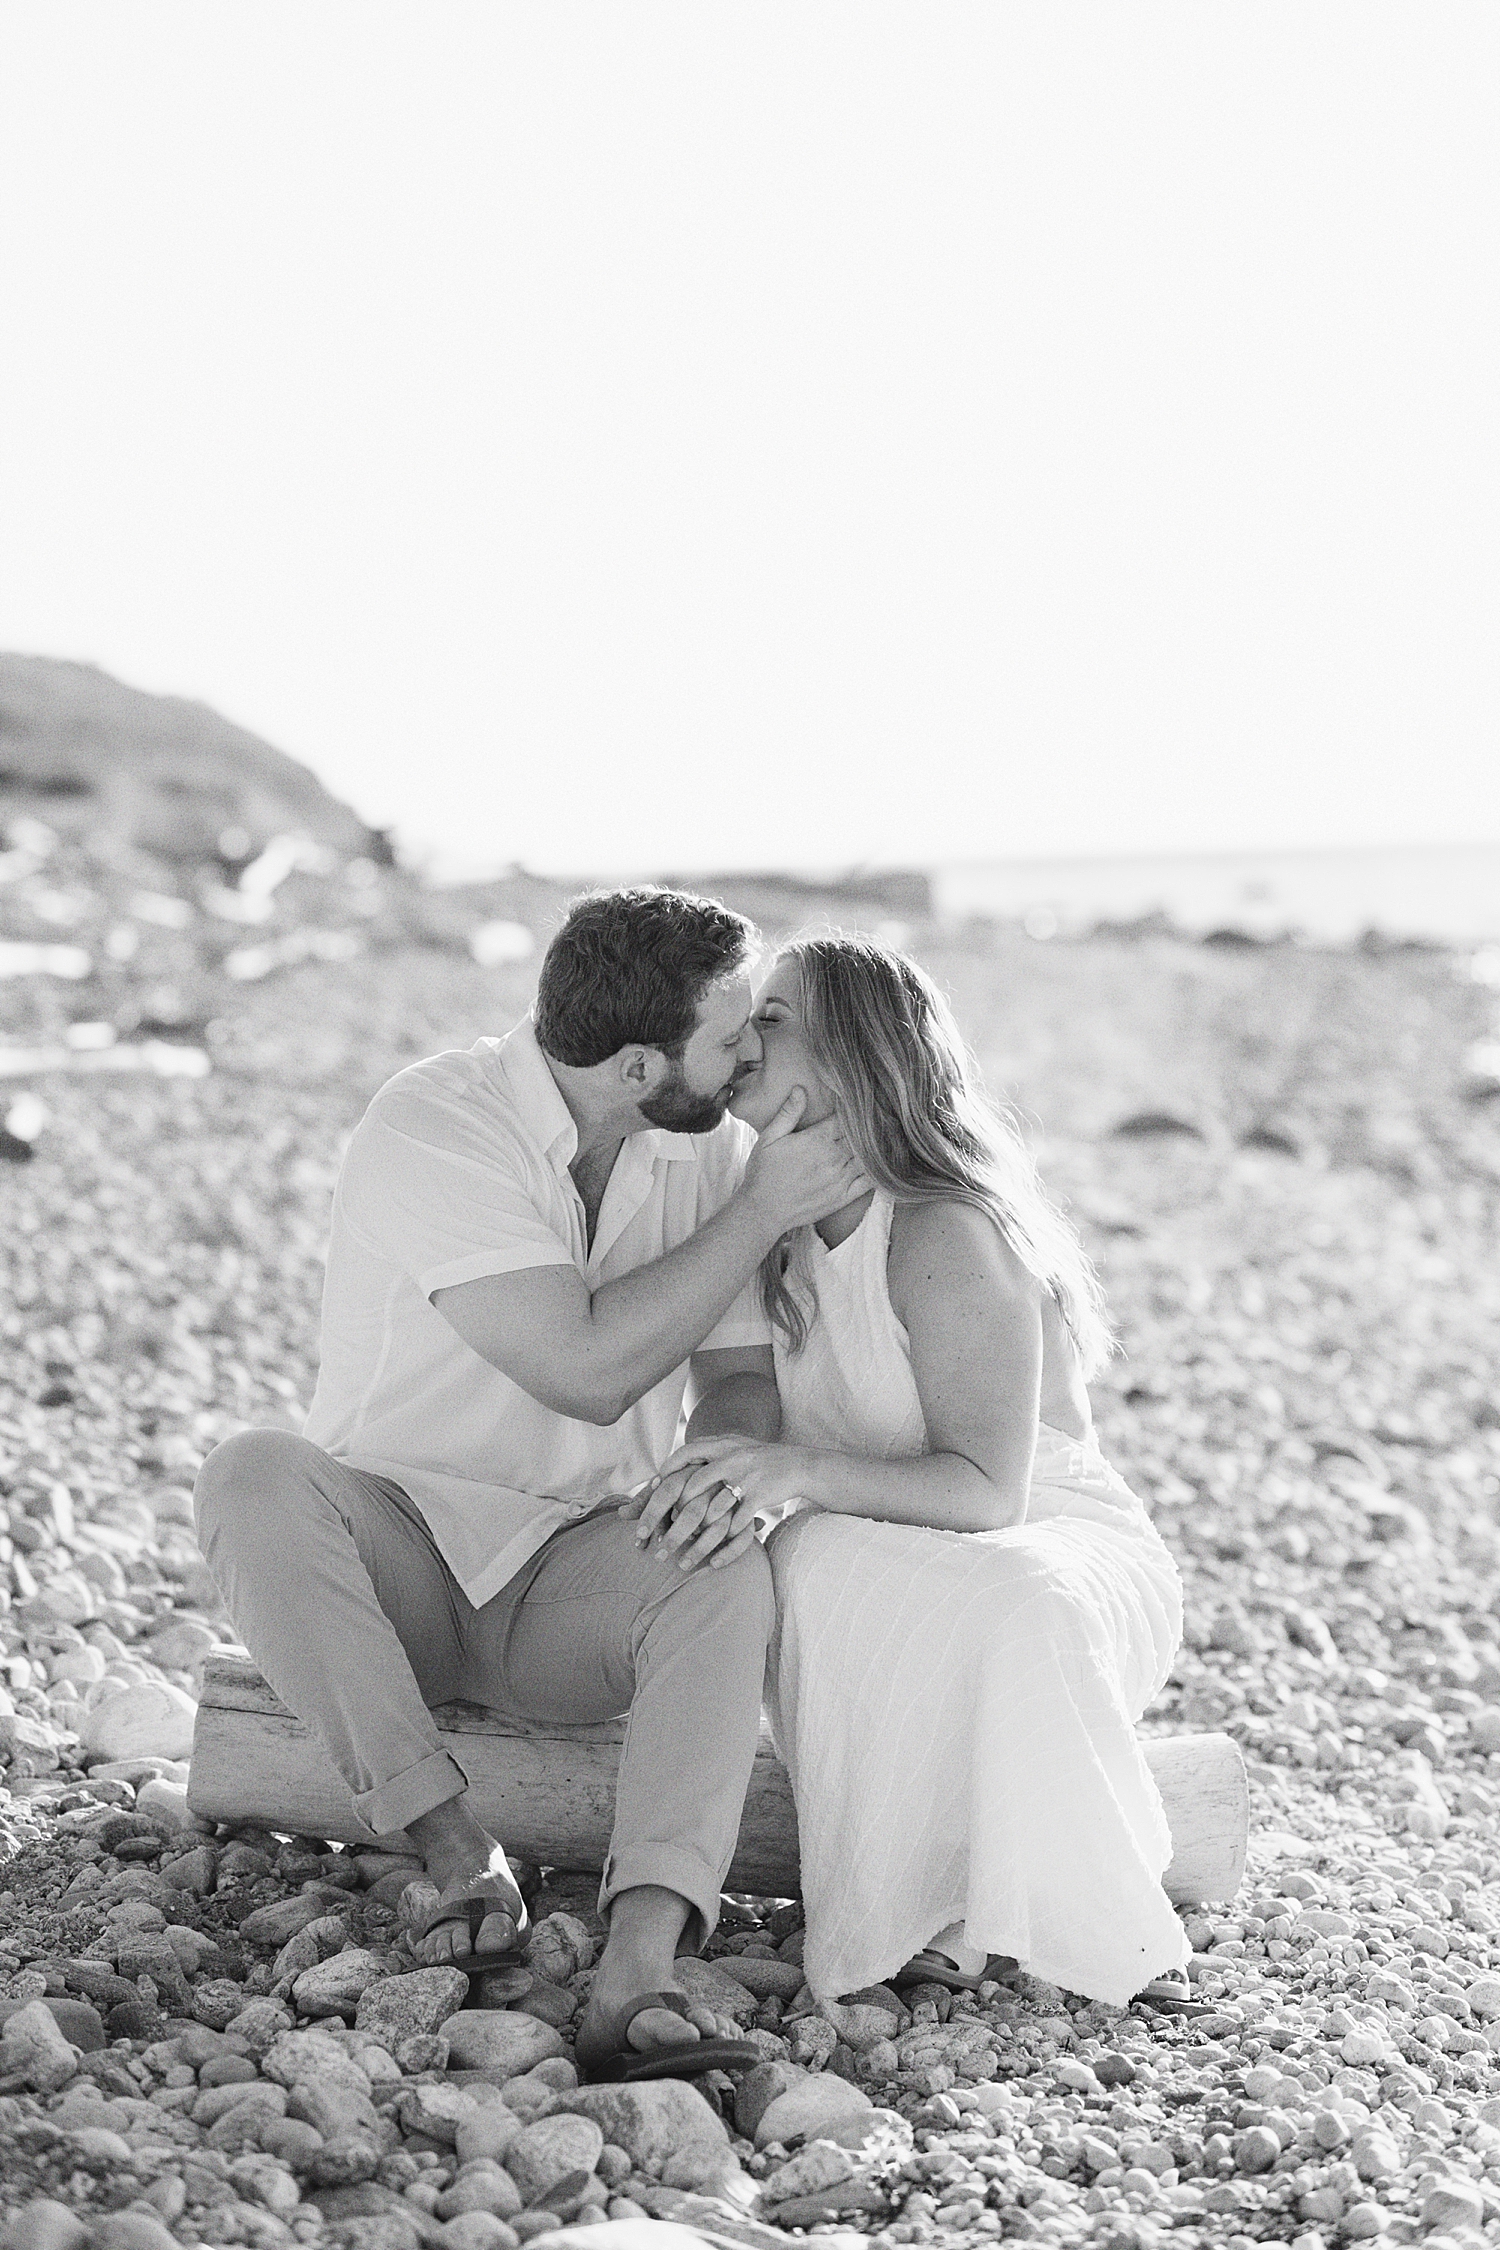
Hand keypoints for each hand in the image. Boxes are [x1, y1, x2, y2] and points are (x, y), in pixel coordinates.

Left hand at [632, 1434, 821, 1570]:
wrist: (799, 1463)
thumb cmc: (760, 1459)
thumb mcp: (733, 1448)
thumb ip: (706, 1454)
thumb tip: (672, 1466)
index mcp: (721, 1446)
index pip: (683, 1456)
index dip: (663, 1476)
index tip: (648, 1498)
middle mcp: (730, 1459)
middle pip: (689, 1490)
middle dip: (670, 1521)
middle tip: (657, 1542)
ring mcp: (745, 1478)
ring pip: (711, 1514)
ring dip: (696, 1542)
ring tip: (682, 1561)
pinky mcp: (760, 1496)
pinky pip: (736, 1525)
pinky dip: (725, 1546)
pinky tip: (714, 1561)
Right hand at [740, 1090, 869, 1237]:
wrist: (763, 1210)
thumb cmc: (763, 1173)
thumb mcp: (769, 1138)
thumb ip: (788, 1113)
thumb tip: (801, 1089)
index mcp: (817, 1140)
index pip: (845, 1118)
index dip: (851, 1111)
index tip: (855, 1106)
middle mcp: (833, 1158)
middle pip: (860, 1136)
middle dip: (864, 1127)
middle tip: (871, 1119)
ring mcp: (841, 1179)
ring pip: (868, 1156)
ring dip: (873, 1146)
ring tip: (877, 1137)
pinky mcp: (844, 1197)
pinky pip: (869, 1181)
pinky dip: (876, 1171)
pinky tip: (878, 1163)